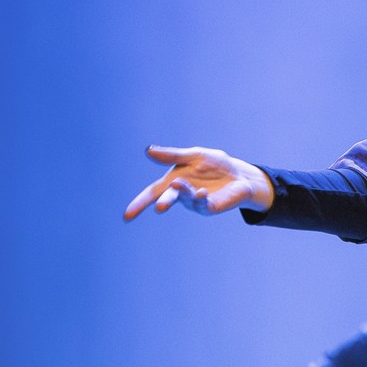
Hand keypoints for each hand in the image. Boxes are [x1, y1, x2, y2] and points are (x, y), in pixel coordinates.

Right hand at [123, 145, 273, 221]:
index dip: (139, 204)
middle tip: (159, 208)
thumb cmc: (214, 165)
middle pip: (166, 199)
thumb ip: (172, 156)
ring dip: (181, 193)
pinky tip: (202, 191)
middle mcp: (181, 195)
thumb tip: (148, 151)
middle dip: (163, 203)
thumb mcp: (193, 156)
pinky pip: (202, 203)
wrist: (239, 174)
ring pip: (184, 199)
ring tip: (178, 184)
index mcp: (172, 182)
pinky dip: (200, 197)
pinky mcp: (210, 206)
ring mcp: (195, 202)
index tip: (127, 216)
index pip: (151, 193)